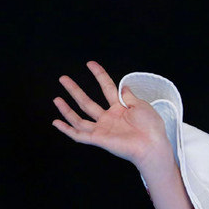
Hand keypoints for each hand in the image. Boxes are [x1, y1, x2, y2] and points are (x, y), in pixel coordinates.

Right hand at [52, 61, 171, 171]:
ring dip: (67, 109)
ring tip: (56, 99)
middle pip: (87, 102)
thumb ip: (128, 96)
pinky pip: (78, 135)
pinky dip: (66, 129)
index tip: (90, 64)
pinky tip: (56, 122)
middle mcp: (109, 118)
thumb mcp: (141, 105)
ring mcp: (102, 128)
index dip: (99, 75)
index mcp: (120, 108)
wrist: (152, 145)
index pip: (106, 88)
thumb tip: (123, 86)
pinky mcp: (98, 139)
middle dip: (74, 90)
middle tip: (63, 78)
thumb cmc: (151, 126)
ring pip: (79, 118)